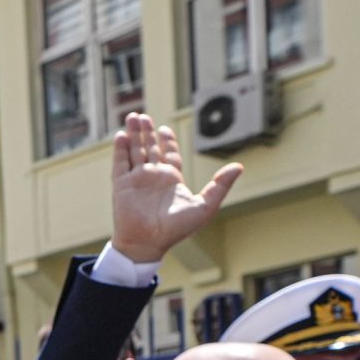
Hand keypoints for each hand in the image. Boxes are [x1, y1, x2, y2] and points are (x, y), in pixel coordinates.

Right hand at [110, 113, 239, 265]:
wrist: (149, 243)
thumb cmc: (177, 229)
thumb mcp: (205, 206)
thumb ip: (220, 185)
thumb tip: (239, 167)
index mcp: (172, 179)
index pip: (168, 154)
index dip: (166, 140)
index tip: (163, 128)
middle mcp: (153, 177)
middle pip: (149, 148)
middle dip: (146, 132)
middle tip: (143, 117)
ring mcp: (136, 180)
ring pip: (134, 151)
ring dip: (134, 134)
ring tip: (134, 117)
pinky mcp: (122, 185)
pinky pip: (120, 163)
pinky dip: (120, 149)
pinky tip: (122, 135)